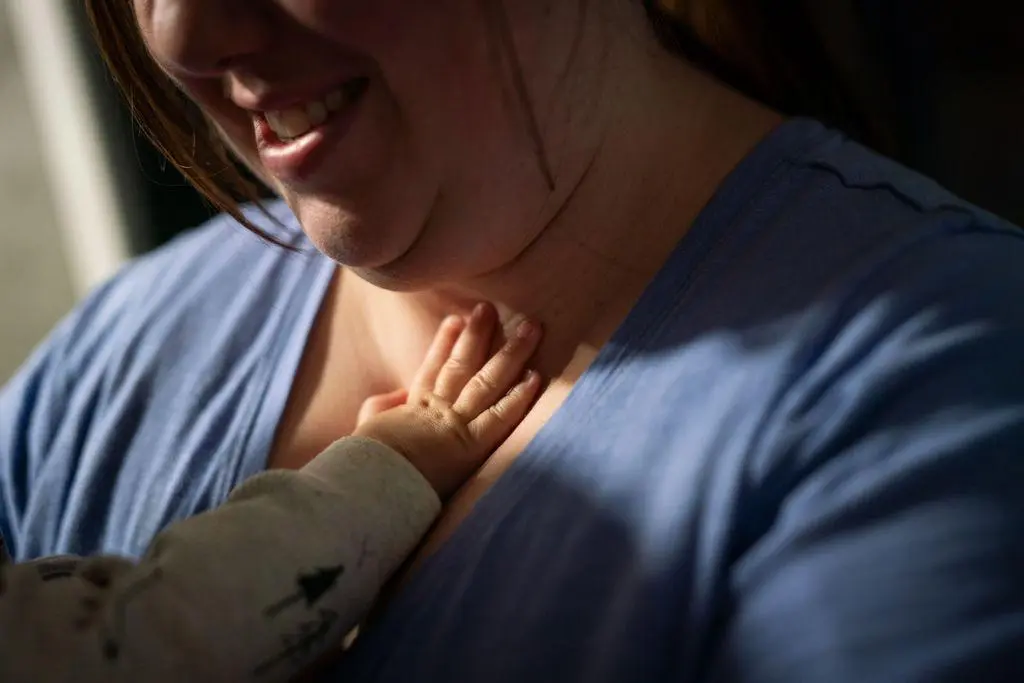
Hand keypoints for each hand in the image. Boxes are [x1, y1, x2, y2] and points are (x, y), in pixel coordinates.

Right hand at [353, 303, 542, 498]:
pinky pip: (500, 417)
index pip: (432, 368)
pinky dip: (518, 397)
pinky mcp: (471, 446)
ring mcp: (456, 424)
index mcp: (412, 408)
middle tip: (489, 308)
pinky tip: (535, 376)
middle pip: (462, 364)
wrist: (371, 484)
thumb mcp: (367, 428)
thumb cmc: (364, 463)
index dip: (445, 343)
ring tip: (531, 328)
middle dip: (477, 334)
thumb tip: (401, 395)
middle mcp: (438, 410)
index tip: (456, 320)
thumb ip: (384, 407)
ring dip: (511, 353)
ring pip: (488, 381)